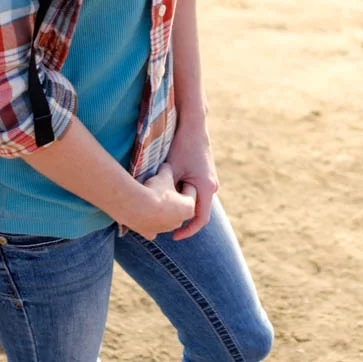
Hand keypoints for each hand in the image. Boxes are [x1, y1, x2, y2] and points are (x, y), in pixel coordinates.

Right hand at [126, 162, 196, 239]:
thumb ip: (168, 170)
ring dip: (162, 209)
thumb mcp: (164, 175)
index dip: (182, 180)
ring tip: (151, 195)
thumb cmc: (155, 190)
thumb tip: (166, 166)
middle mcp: (179, 221)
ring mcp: (164, 229)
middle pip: (179, 206)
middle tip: (163, 184)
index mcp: (189, 207)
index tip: (173, 174)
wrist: (136, 206)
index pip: (190, 191)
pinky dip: (148, 221)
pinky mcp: (149, 233)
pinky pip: (151, 228)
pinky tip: (143, 212)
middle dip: (173, 197)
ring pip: (165, 217)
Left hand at [164, 119, 219, 239]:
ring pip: (194, 200)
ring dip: (180, 204)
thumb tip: (150, 206)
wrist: (194, 125)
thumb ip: (166, 189)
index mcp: (207, 188)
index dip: (188, 231)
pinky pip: (194, 191)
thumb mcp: (171, 169)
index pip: (201, 219)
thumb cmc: (182, 145)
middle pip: (197, 210)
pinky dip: (182, 195)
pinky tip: (167, 191)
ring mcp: (209, 180)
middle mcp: (212, 186)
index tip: (174, 236)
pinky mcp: (204, 174)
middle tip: (162, 222)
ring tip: (162, 205)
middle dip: (181, 217)